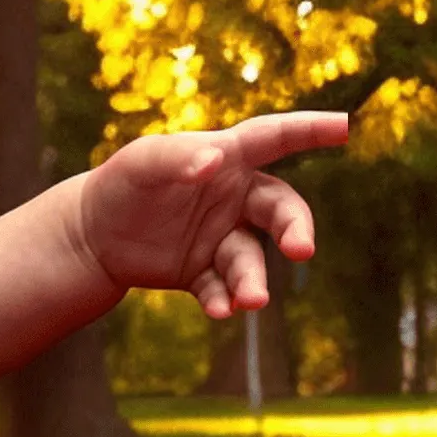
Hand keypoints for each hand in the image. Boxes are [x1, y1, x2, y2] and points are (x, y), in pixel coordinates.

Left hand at [75, 111, 348, 316]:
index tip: (345, 126)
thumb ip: (179, 157)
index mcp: (229, 158)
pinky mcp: (202, 275)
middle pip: (279, 210)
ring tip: (250, 302)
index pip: (275, 138)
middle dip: (294, 229)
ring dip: (253, 281)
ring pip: (250, 260)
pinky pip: (219, 289)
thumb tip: (217, 160)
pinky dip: (221, 301)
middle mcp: (235, 199)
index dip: (310, 130)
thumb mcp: (143, 162)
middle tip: (301, 250)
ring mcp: (222, 238)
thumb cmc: (123, 184)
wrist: (91, 236)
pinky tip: (218, 311)